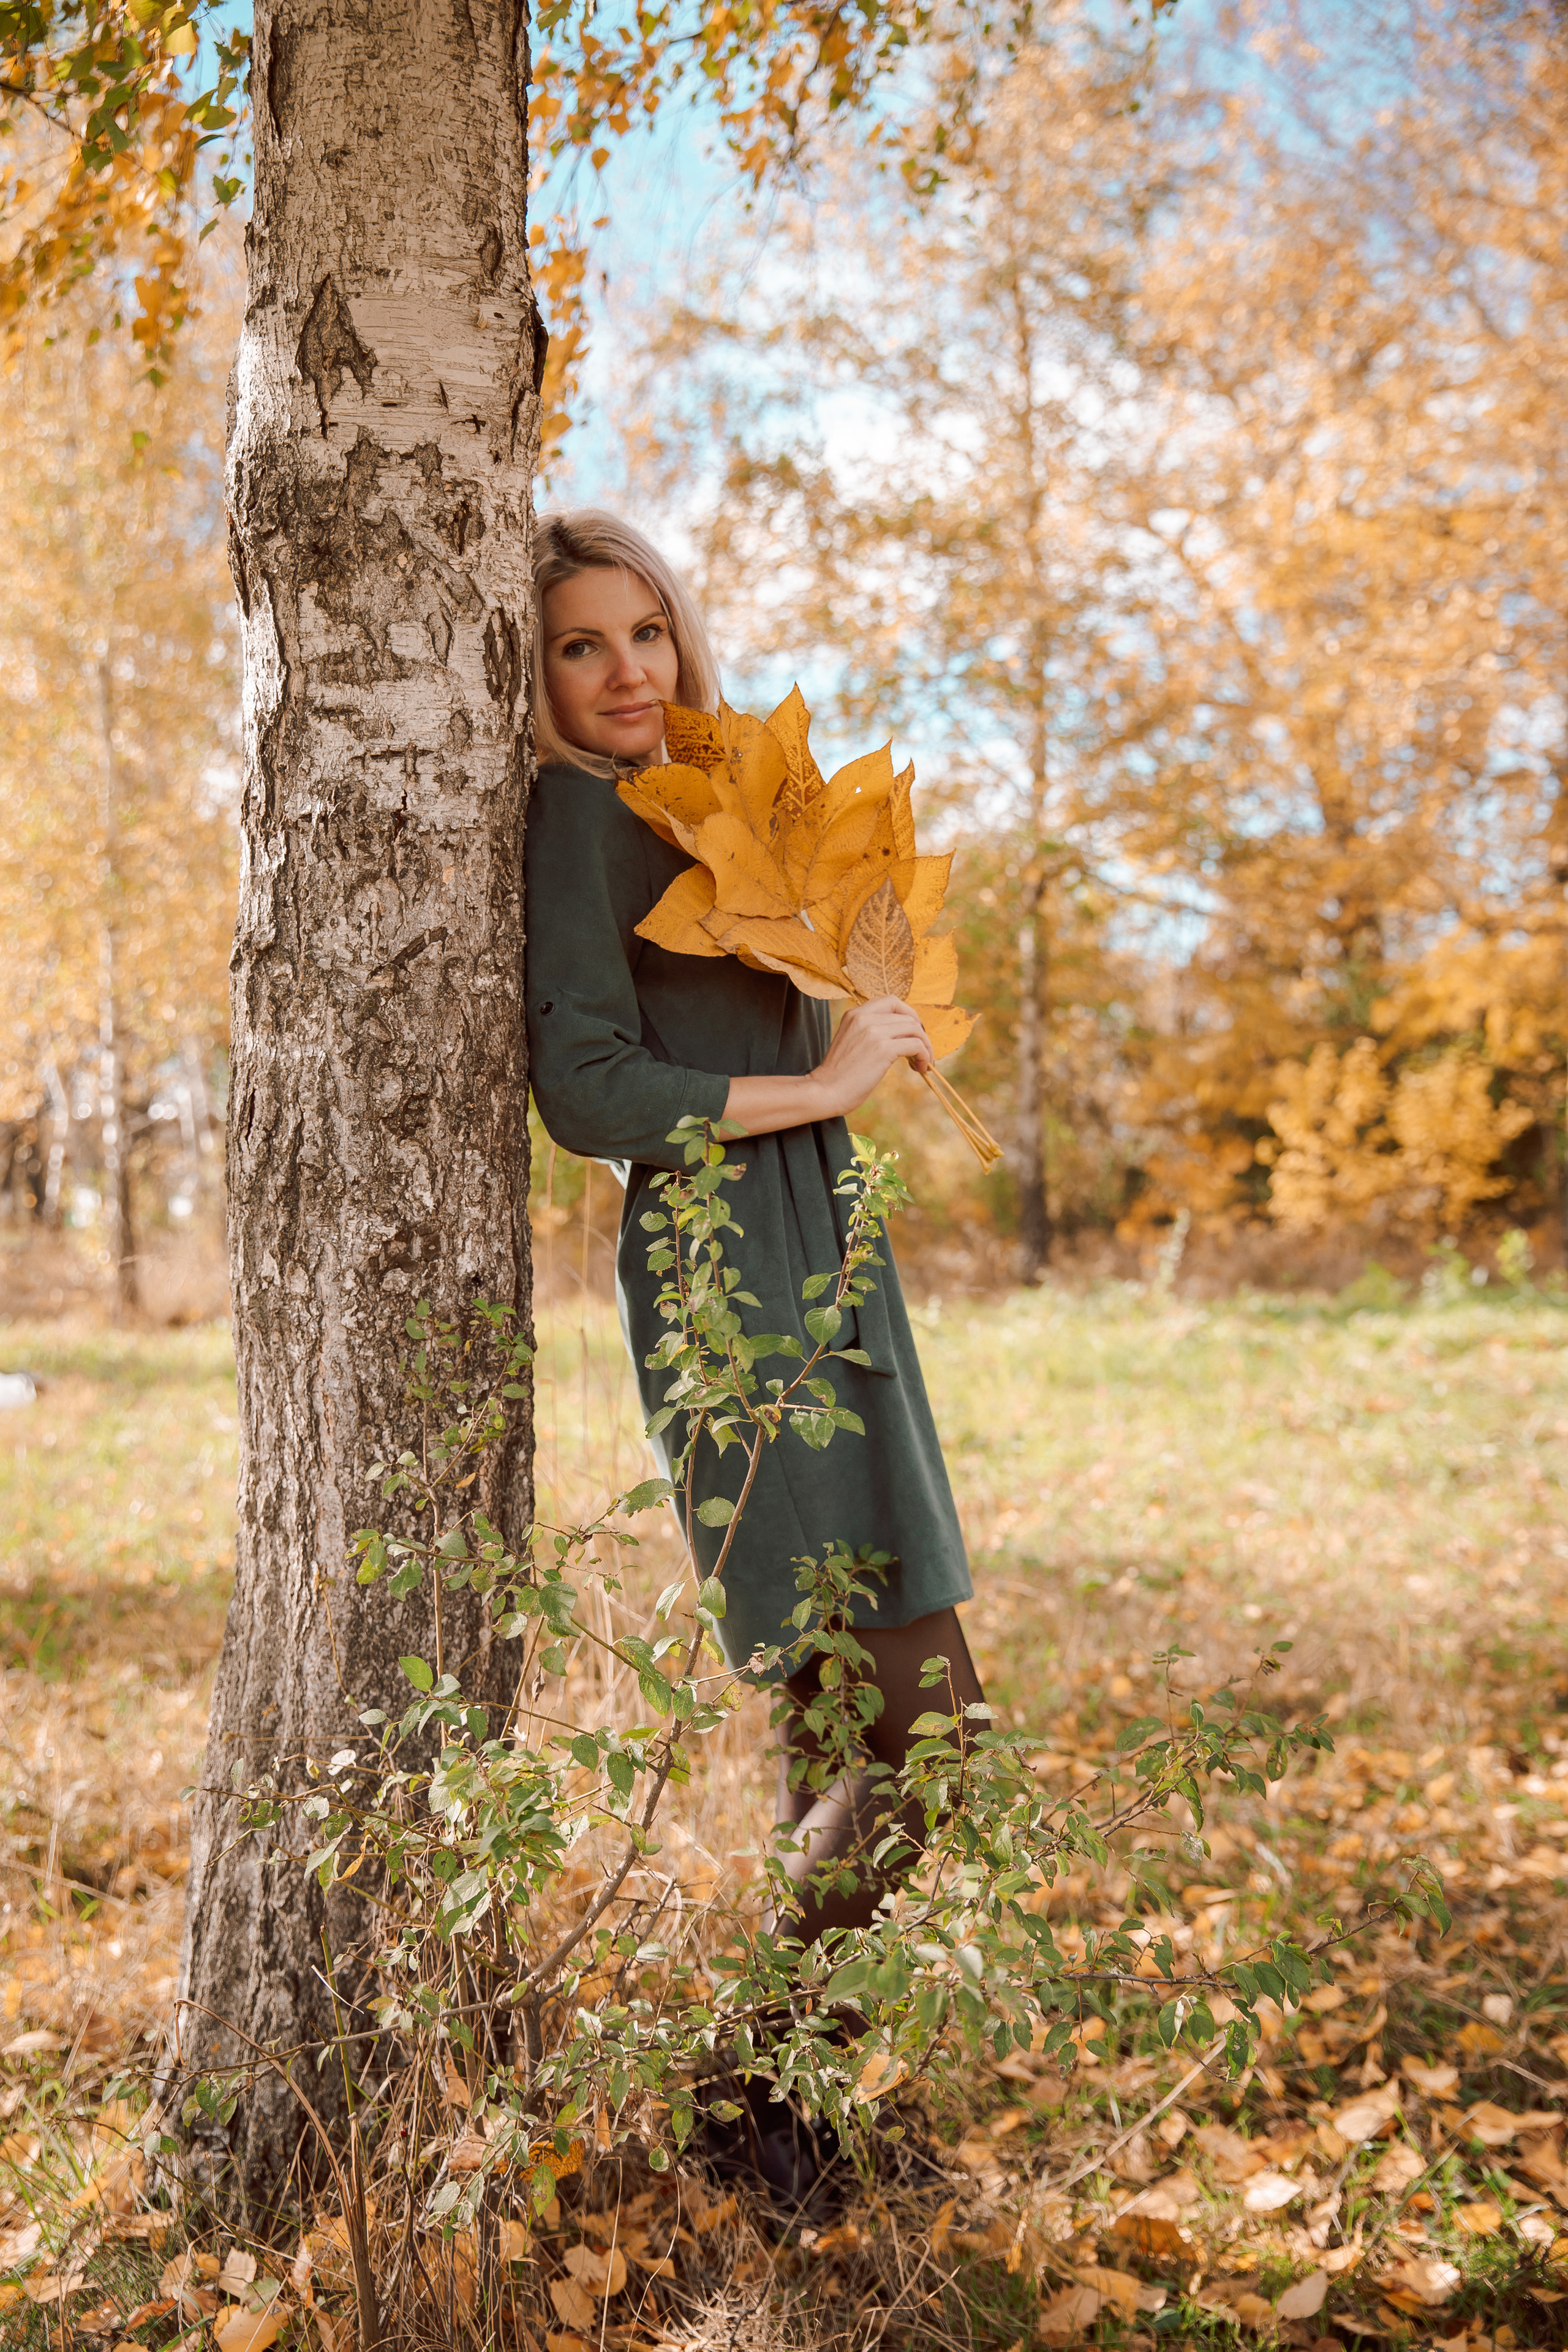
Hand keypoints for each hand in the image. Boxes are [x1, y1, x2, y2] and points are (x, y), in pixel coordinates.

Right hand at [809, 996, 932, 1116]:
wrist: (825, 1091)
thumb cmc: (839, 1074)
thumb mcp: (852, 1041)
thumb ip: (870, 1031)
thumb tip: (900, 1035)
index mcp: (855, 1013)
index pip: (892, 1001)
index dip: (909, 1015)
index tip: (913, 1033)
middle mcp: (864, 1017)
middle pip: (908, 1016)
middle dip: (921, 1033)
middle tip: (922, 1051)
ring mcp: (874, 1031)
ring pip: (915, 1029)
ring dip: (925, 1046)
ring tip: (923, 1062)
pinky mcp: (883, 1049)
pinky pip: (916, 1045)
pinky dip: (924, 1056)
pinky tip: (920, 1068)